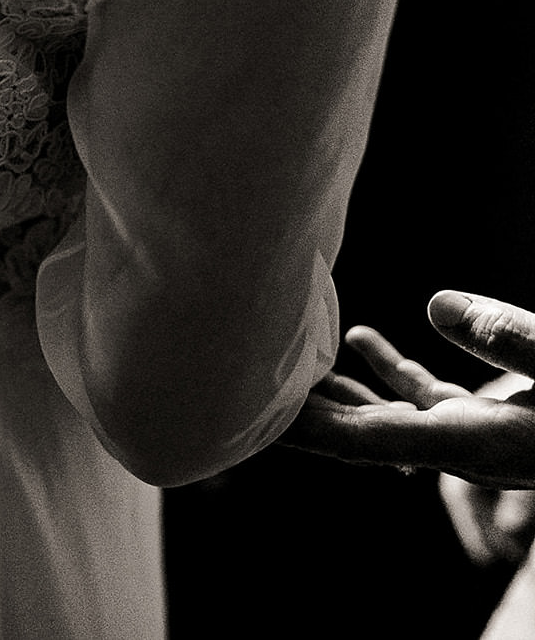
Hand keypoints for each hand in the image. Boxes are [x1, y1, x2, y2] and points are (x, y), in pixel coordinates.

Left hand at [281, 291, 534, 491]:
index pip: (368, 441)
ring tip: (285, 360)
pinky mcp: (484, 421)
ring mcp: (471, 435)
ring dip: (335, 390)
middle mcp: (462, 447)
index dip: (309, 429)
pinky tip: (358, 337)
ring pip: (386, 416)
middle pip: (362, 433)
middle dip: (303, 413)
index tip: (260, 418)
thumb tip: (435, 305)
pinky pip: (420, 399)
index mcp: (472, 442)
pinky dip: (386, 369)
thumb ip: (508, 339)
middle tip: (245, 384)